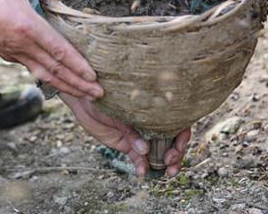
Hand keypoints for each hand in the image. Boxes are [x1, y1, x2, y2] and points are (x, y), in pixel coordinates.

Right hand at [0, 0, 102, 99]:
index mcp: (27, 27)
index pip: (58, 50)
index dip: (77, 64)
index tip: (93, 75)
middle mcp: (23, 45)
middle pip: (56, 69)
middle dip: (78, 84)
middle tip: (99, 94)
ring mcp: (15, 53)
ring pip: (46, 74)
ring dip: (67, 86)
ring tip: (86, 95)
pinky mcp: (10, 56)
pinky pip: (34, 70)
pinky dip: (50, 79)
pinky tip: (62, 83)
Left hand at [60, 93, 190, 176]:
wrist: (85, 97)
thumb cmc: (106, 95)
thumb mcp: (120, 110)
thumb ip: (132, 130)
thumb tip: (144, 149)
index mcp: (155, 109)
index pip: (177, 123)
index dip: (182, 137)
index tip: (178, 147)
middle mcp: (151, 123)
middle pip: (171, 141)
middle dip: (176, 154)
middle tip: (171, 163)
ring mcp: (140, 135)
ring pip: (158, 152)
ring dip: (163, 164)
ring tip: (166, 172)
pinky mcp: (127, 145)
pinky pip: (138, 158)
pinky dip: (142, 166)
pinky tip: (142, 171)